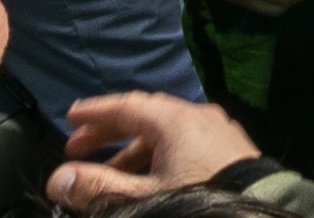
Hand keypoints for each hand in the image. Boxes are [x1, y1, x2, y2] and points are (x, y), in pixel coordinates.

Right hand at [47, 93, 271, 216]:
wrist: (256, 216)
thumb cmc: (196, 201)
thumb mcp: (142, 198)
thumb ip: (98, 187)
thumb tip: (58, 179)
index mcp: (177, 120)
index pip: (127, 106)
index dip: (96, 112)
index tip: (70, 118)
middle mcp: (199, 118)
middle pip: (145, 118)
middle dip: (109, 133)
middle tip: (77, 150)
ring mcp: (218, 134)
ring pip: (165, 136)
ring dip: (132, 151)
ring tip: (106, 175)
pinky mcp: (229, 153)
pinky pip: (184, 146)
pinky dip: (157, 158)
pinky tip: (147, 180)